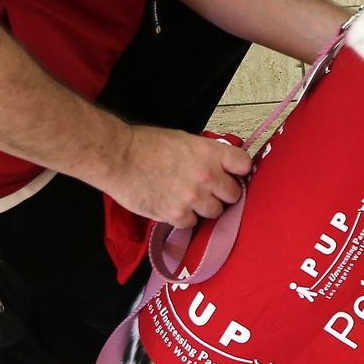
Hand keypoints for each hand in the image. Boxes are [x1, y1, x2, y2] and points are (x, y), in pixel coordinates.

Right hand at [102, 125, 250, 227]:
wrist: (119, 158)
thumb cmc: (147, 145)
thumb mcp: (185, 140)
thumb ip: (206, 154)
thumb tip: (221, 165)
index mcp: (210, 153)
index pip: (244, 165)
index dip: (239, 171)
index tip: (233, 174)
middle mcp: (207, 176)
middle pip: (234, 194)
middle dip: (223, 193)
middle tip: (209, 190)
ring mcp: (193, 198)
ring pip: (215, 212)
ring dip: (204, 207)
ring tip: (188, 198)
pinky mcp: (176, 215)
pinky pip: (192, 224)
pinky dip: (184, 218)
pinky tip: (173, 206)